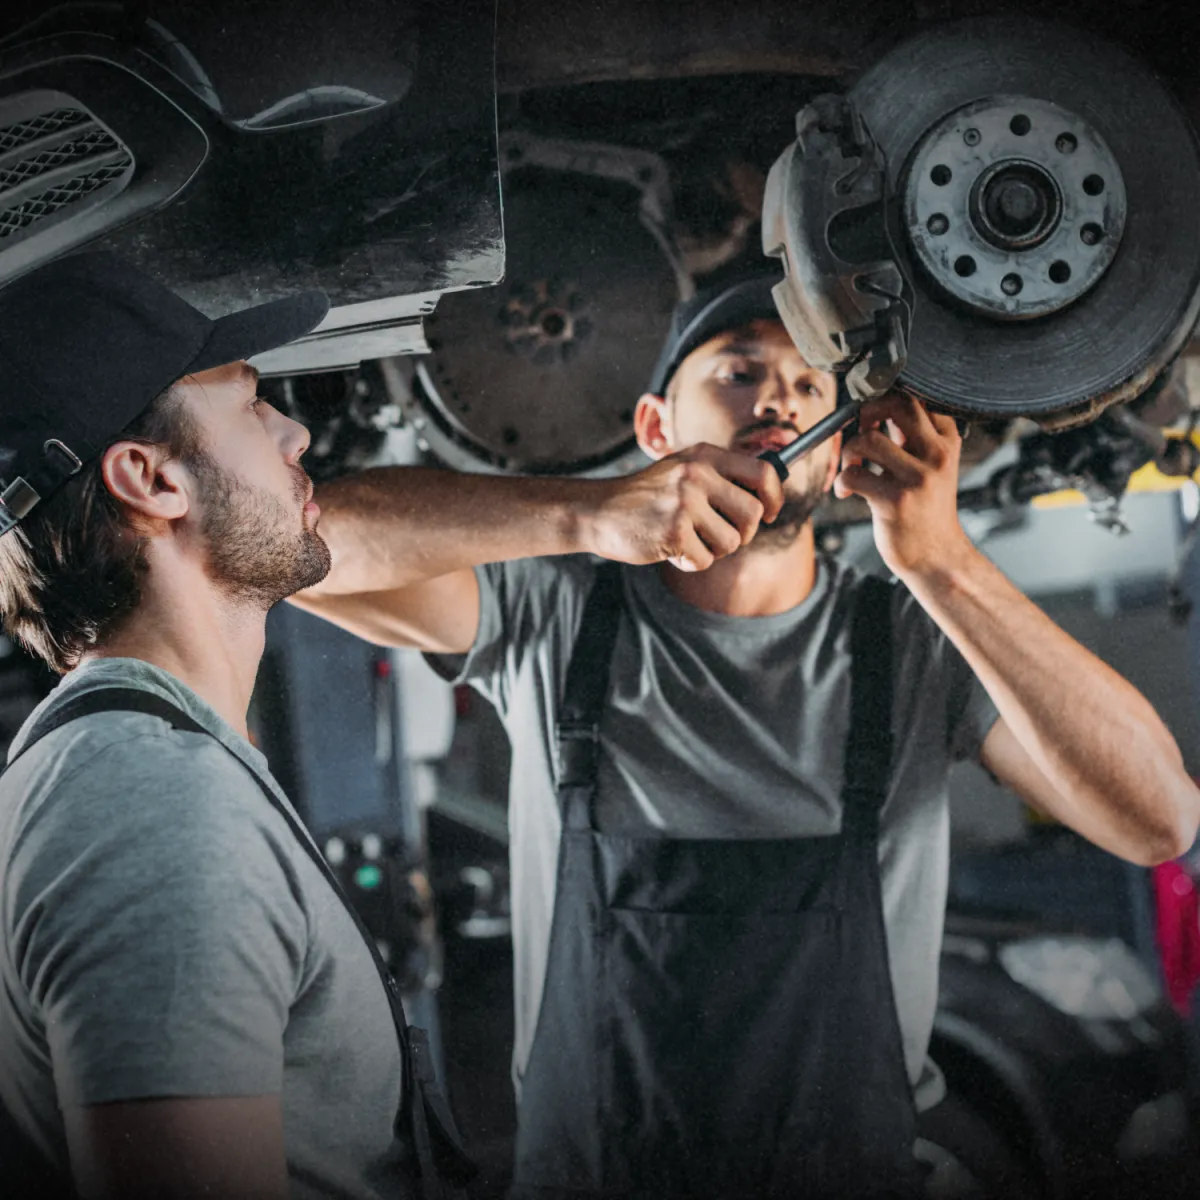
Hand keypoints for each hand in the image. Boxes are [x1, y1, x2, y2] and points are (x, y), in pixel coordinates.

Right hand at [583, 444, 783, 570]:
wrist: (600, 511)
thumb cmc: (647, 496)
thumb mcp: (683, 469)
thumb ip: (721, 475)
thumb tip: (771, 489)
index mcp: (704, 456)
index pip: (763, 472)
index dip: (775, 497)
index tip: (770, 513)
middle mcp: (697, 474)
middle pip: (752, 514)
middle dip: (742, 533)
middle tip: (719, 535)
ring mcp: (685, 503)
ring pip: (731, 542)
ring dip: (714, 550)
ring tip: (688, 539)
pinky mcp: (674, 532)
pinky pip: (704, 560)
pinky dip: (690, 562)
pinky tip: (671, 548)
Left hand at [833, 392, 972, 578]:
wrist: (937, 556)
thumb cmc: (926, 510)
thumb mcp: (931, 466)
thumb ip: (911, 437)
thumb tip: (877, 406)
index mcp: (947, 442)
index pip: (919, 397)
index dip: (887, 397)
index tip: (872, 414)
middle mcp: (937, 455)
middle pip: (898, 404)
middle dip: (867, 410)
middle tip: (860, 429)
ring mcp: (918, 478)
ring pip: (867, 439)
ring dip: (848, 451)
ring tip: (852, 467)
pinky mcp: (896, 501)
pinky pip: (853, 474)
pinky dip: (841, 480)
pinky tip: (846, 491)